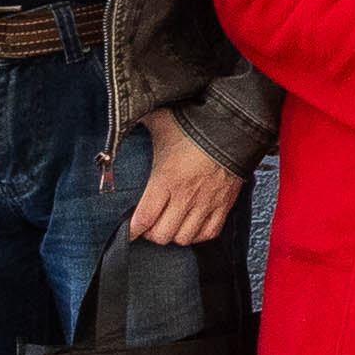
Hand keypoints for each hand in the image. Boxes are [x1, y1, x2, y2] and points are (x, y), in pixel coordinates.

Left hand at [120, 112, 244, 244]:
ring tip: (169, 225)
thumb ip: (136, 119)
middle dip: (151, 233)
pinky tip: (191, 225)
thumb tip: (121, 115)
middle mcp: (186, 196)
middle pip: (162, 234)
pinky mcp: (224, 204)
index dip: (132, 230)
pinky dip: (198, 234)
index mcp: (166, 179)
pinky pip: (209, 233)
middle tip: (148, 224)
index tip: (128, 230)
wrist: (234, 126)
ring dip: (174, 235)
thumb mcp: (160, 121)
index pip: (144, 218)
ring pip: (184, 238)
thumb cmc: (195, 125)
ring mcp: (206, 203)